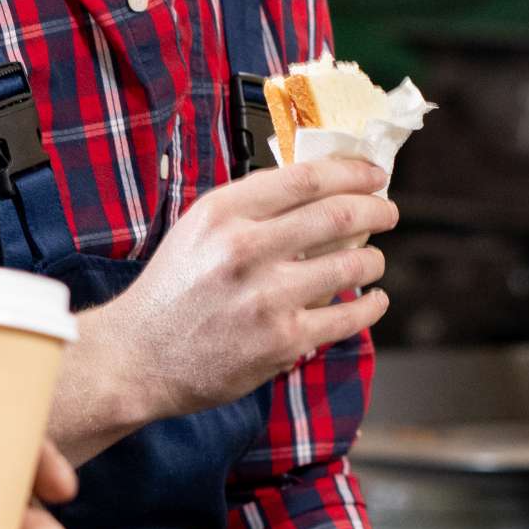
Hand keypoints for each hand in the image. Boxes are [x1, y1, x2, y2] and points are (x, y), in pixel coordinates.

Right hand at [52, 158, 392, 463]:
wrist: (139, 357)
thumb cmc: (171, 291)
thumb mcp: (197, 230)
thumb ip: (249, 208)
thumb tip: (315, 189)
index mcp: (223, 213)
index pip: (305, 178)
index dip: (351, 171)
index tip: (373, 174)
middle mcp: (244, 249)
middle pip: (337, 215)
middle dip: (376, 209)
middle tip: (388, 210)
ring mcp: (266, 297)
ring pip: (351, 265)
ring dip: (373, 259)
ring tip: (373, 260)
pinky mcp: (282, 341)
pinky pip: (347, 317)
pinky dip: (371, 306)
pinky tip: (373, 300)